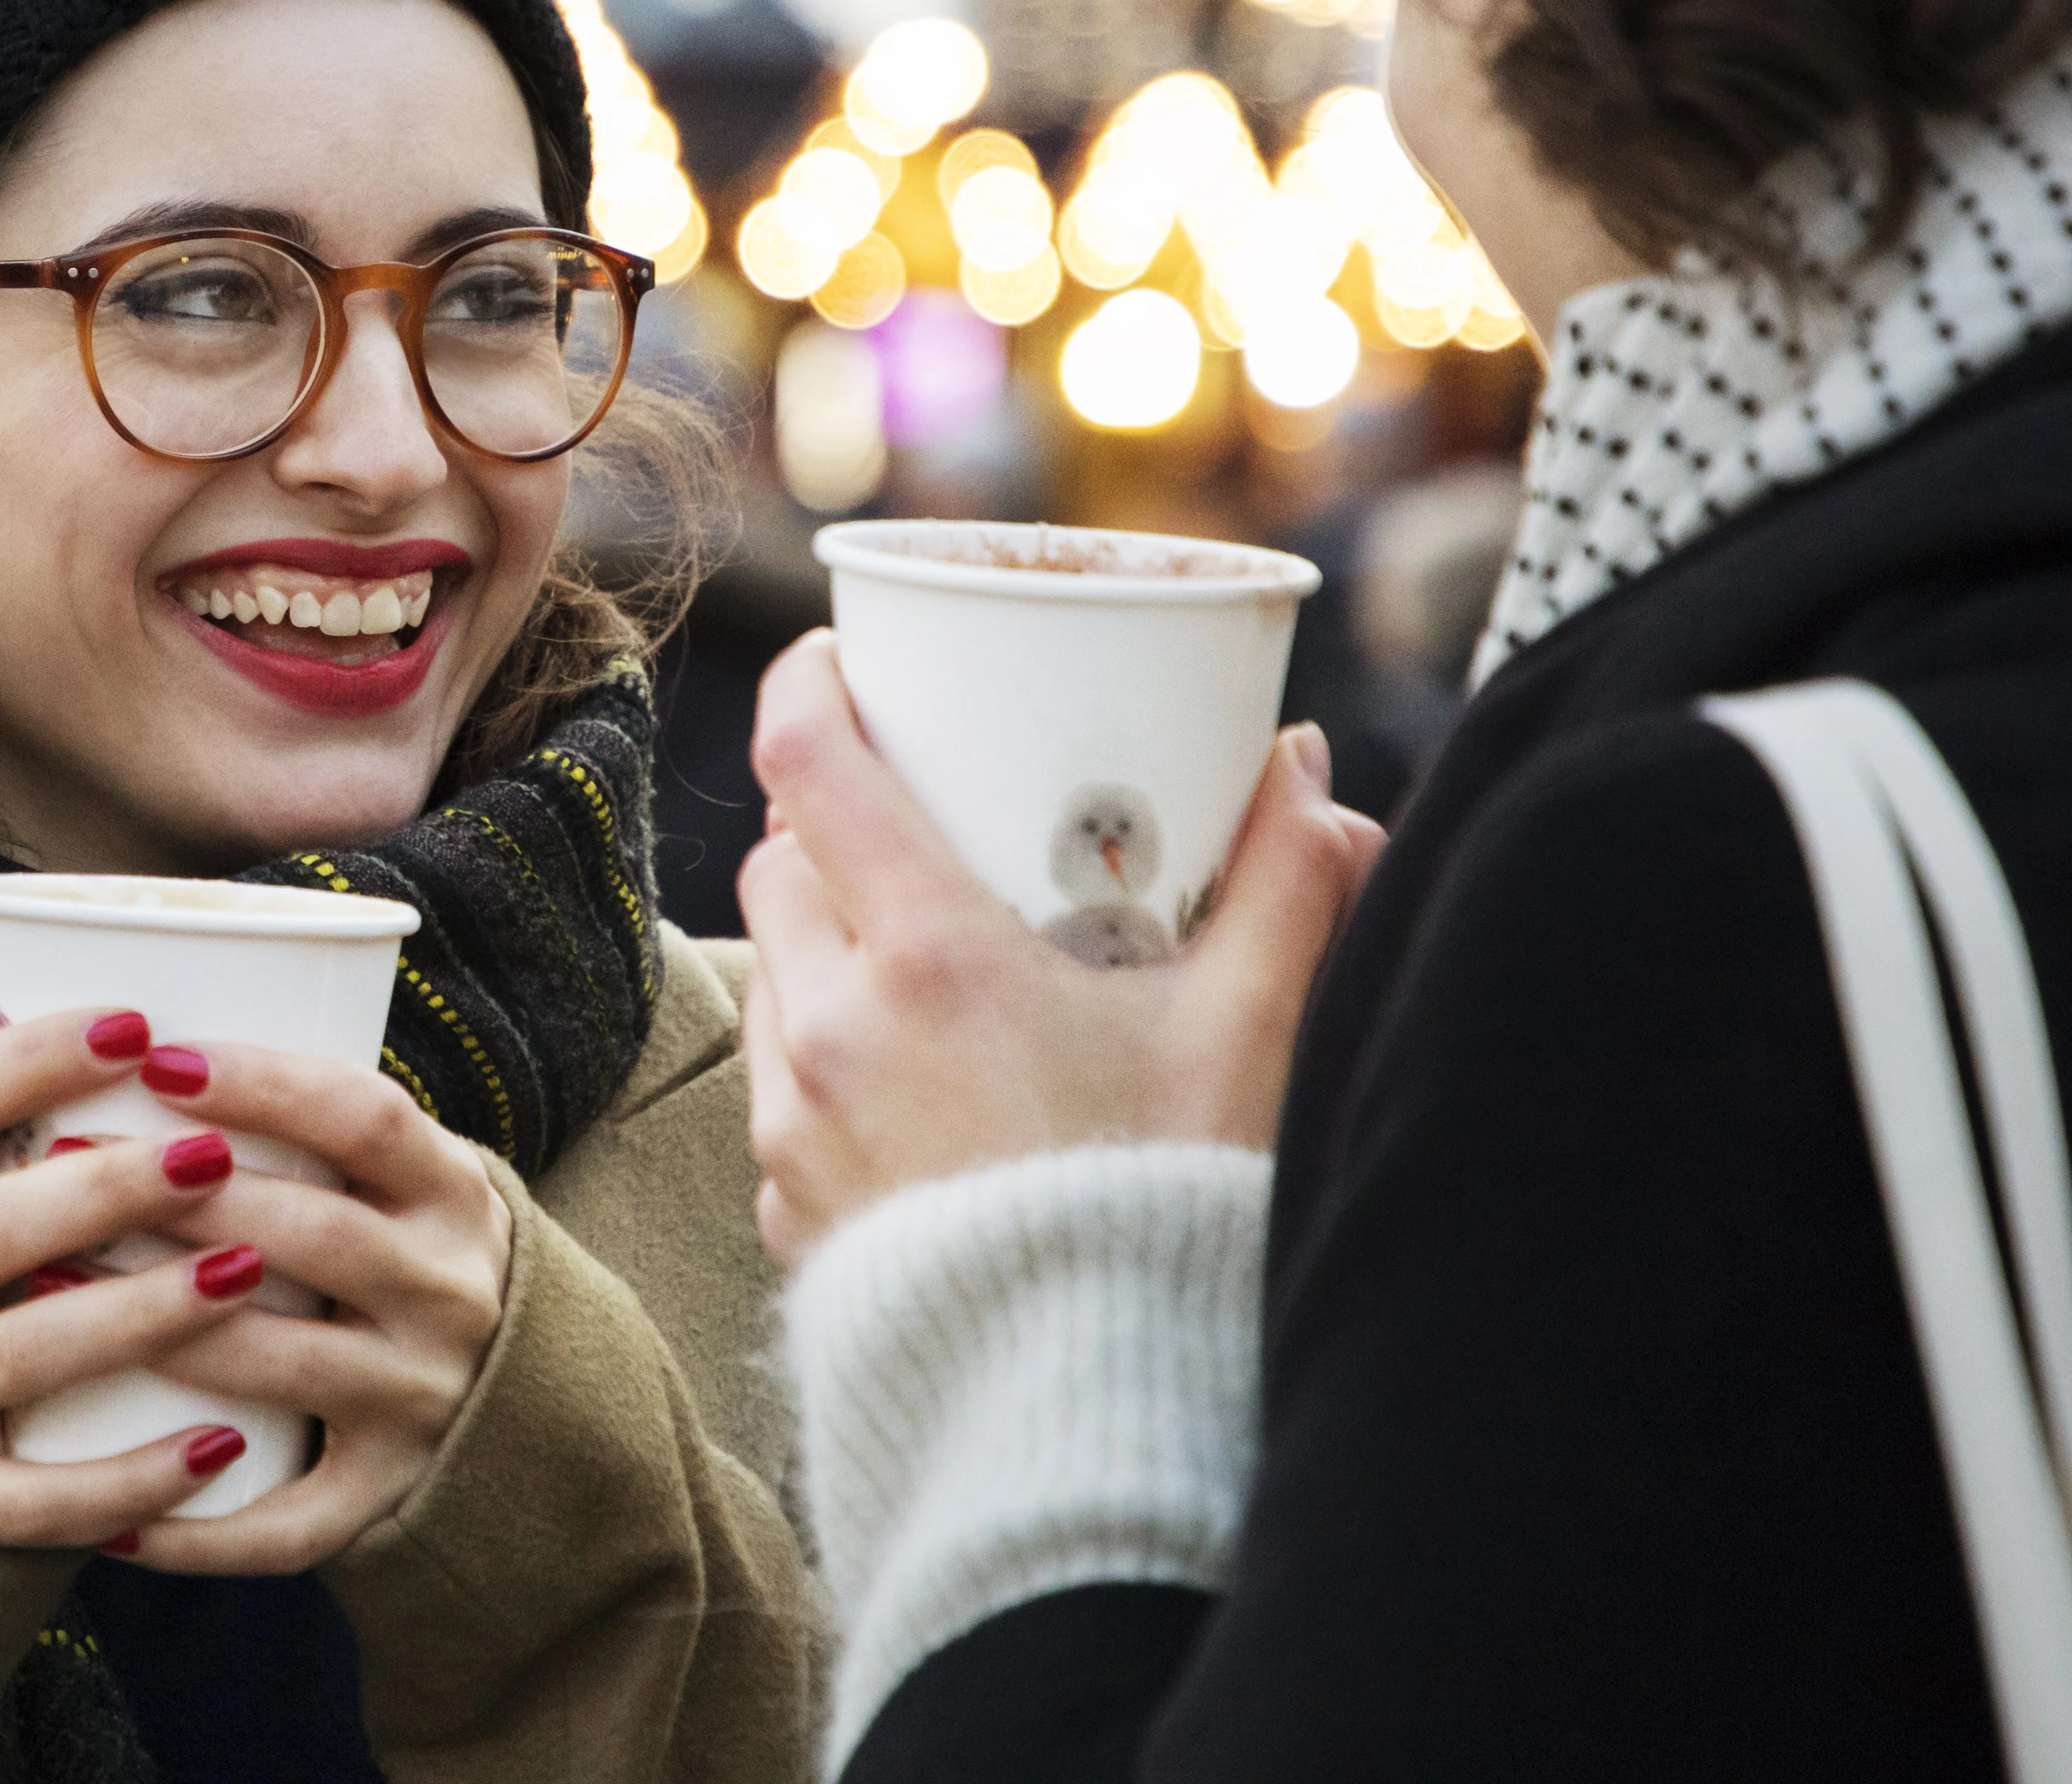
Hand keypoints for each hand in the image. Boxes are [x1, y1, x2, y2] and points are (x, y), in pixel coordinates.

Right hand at [0, 1006, 287, 1548]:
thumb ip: (21, 1144)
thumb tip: (177, 1039)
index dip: (34, 1058)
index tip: (137, 1024)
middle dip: (109, 1188)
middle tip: (217, 1158)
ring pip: (23, 1352)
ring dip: (140, 1313)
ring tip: (242, 1276)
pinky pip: (40, 1495)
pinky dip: (131, 1476)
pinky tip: (222, 1447)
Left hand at [115, 1045, 512, 1575]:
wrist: (520, 1396)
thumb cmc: (403, 1246)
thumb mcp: (401, 1175)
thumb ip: (311, 1123)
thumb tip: (139, 1048)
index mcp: (451, 1194)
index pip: (368, 1118)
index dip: (267, 1083)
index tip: (160, 1057)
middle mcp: (446, 1293)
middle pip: (308, 1235)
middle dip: (178, 1198)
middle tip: (62, 1160)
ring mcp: (419, 1398)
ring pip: (279, 1363)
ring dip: (158, 1329)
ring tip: (46, 1288)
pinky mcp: (384, 1492)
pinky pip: (285, 1523)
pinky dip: (195, 1530)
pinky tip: (100, 1519)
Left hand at [738, 631, 1383, 1271]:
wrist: (1095, 1416)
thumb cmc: (1172, 1218)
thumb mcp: (1250, 1038)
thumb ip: (1287, 888)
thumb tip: (1298, 773)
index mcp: (926, 962)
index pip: (812, 765)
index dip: (814, 685)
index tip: (841, 655)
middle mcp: (834, 1032)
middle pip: (780, 864)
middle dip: (831, 825)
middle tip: (914, 818)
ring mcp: (797, 1128)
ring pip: (773, 977)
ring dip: (825, 943)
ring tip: (922, 952)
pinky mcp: (792, 1211)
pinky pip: (783, 1095)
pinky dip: (829, 1060)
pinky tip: (916, 1082)